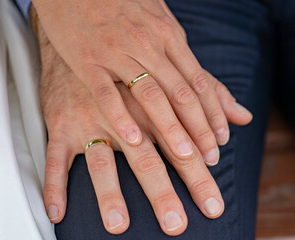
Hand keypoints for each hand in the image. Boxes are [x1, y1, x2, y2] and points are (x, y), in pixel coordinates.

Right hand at [32, 0, 251, 166]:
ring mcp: (117, 53)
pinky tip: (133, 138)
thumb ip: (187, 61)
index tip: (222, 140)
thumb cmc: (121, 8)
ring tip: (184, 156)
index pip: (198, 82)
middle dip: (199, 128)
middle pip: (181, 93)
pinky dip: (120, 117)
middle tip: (211, 157)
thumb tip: (210, 80)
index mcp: (168, 35)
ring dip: (170, 128)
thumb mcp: (162, 25)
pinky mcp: (87, 60)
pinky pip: (106, 93)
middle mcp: (147, 45)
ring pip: (150, 95)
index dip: (213, 113)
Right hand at [38, 22, 230, 236]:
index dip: (198, 173)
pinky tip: (58, 211)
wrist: (83, 37)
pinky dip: (55, 184)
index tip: (211, 202)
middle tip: (176, 223)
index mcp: (151, 105)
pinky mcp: (62, 124)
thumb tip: (243, 115)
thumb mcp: (170, 74)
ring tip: (119, 223)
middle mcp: (122, 116)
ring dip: (109, 192)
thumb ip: (208, 95)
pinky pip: (55, 157)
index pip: (181, 143)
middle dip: (162, 192)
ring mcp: (90, 121)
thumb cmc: (131, 64)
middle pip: (147, 158)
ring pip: (101, 160)